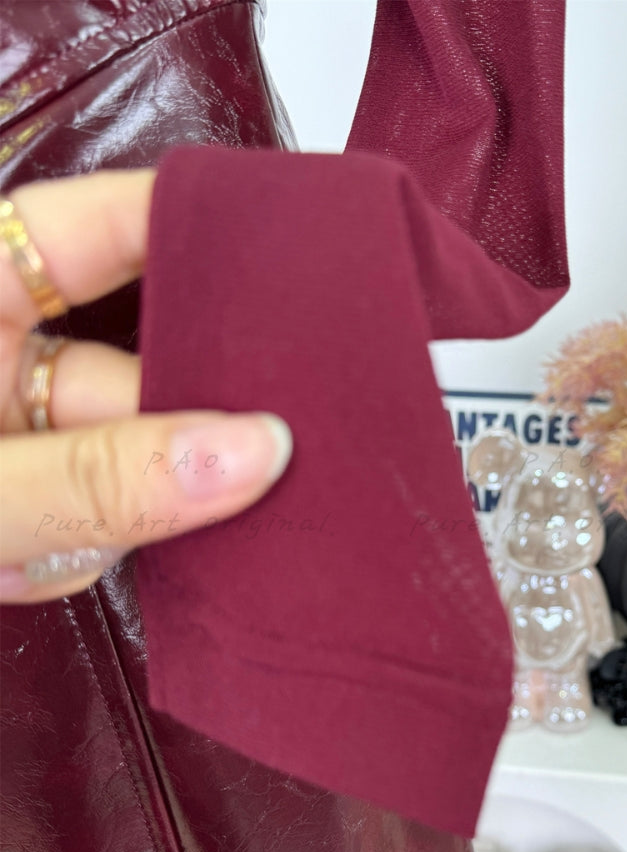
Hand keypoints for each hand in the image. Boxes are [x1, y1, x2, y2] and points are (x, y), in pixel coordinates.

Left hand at [0, 170, 291, 603]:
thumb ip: (101, 478)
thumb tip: (255, 452)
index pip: (84, 228)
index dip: (178, 223)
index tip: (283, 241)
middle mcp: (3, 363)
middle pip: (134, 354)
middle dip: (197, 399)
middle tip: (303, 406)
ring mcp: (26, 445)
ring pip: (134, 450)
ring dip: (162, 493)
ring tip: (236, 501)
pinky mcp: (40, 516)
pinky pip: (113, 515)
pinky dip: (129, 544)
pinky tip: (158, 559)